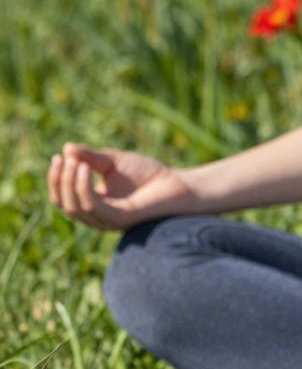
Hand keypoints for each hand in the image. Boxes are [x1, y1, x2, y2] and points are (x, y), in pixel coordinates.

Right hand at [46, 143, 193, 230]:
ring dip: (70, 183)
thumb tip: (66, 148)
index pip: (62, 198)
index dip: (56, 179)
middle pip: (63, 204)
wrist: (178, 184)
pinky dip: (84, 188)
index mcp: (92, 204)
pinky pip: (93, 207)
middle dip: (60, 181)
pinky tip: (85, 169)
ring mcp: (106, 220)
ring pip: (75, 207)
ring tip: (75, 162)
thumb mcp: (113, 162)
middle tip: (64, 158)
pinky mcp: (119, 219)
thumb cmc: (147, 174)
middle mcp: (96, 216)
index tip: (58, 156)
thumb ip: (91, 157)